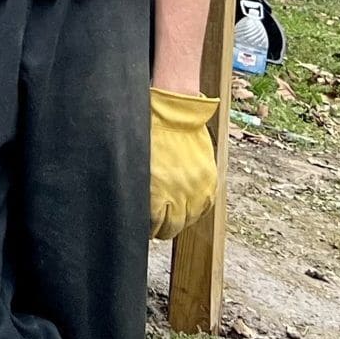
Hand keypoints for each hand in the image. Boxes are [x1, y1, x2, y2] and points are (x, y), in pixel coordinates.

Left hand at [148, 86, 219, 237]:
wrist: (172, 110)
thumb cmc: (145, 132)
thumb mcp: (133, 161)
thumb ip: (134, 186)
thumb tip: (129, 206)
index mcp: (154, 189)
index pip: (151, 225)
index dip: (145, 227)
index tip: (140, 225)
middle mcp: (177, 193)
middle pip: (170, 227)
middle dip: (160, 228)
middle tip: (153, 223)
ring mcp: (196, 188)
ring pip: (188, 220)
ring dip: (178, 220)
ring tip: (168, 215)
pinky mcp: (209, 181)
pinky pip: (204, 208)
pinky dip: (194, 210)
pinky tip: (184, 207)